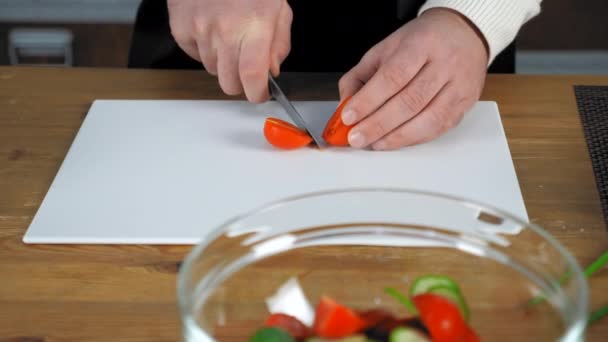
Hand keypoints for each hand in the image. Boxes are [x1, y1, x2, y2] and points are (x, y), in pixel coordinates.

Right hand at [167, 0, 291, 101]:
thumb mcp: (278, 9)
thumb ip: (280, 43)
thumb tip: (271, 71)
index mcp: (255, 25)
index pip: (252, 75)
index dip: (257, 93)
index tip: (259, 94)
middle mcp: (225, 31)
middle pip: (229, 83)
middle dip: (240, 83)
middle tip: (245, 68)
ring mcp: (200, 30)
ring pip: (212, 71)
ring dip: (222, 63)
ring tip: (228, 38)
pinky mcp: (181, 29)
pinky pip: (194, 56)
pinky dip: (204, 50)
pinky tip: (211, 30)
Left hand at [338, 8, 488, 149]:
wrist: (463, 33)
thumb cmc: (420, 42)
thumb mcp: (385, 49)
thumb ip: (361, 76)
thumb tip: (345, 106)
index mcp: (421, 44)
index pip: (393, 77)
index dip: (369, 100)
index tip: (349, 117)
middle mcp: (445, 64)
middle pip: (410, 101)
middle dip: (378, 124)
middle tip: (356, 137)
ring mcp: (458, 85)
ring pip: (428, 119)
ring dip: (396, 137)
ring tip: (373, 143)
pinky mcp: (465, 104)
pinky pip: (439, 128)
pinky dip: (413, 139)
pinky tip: (395, 141)